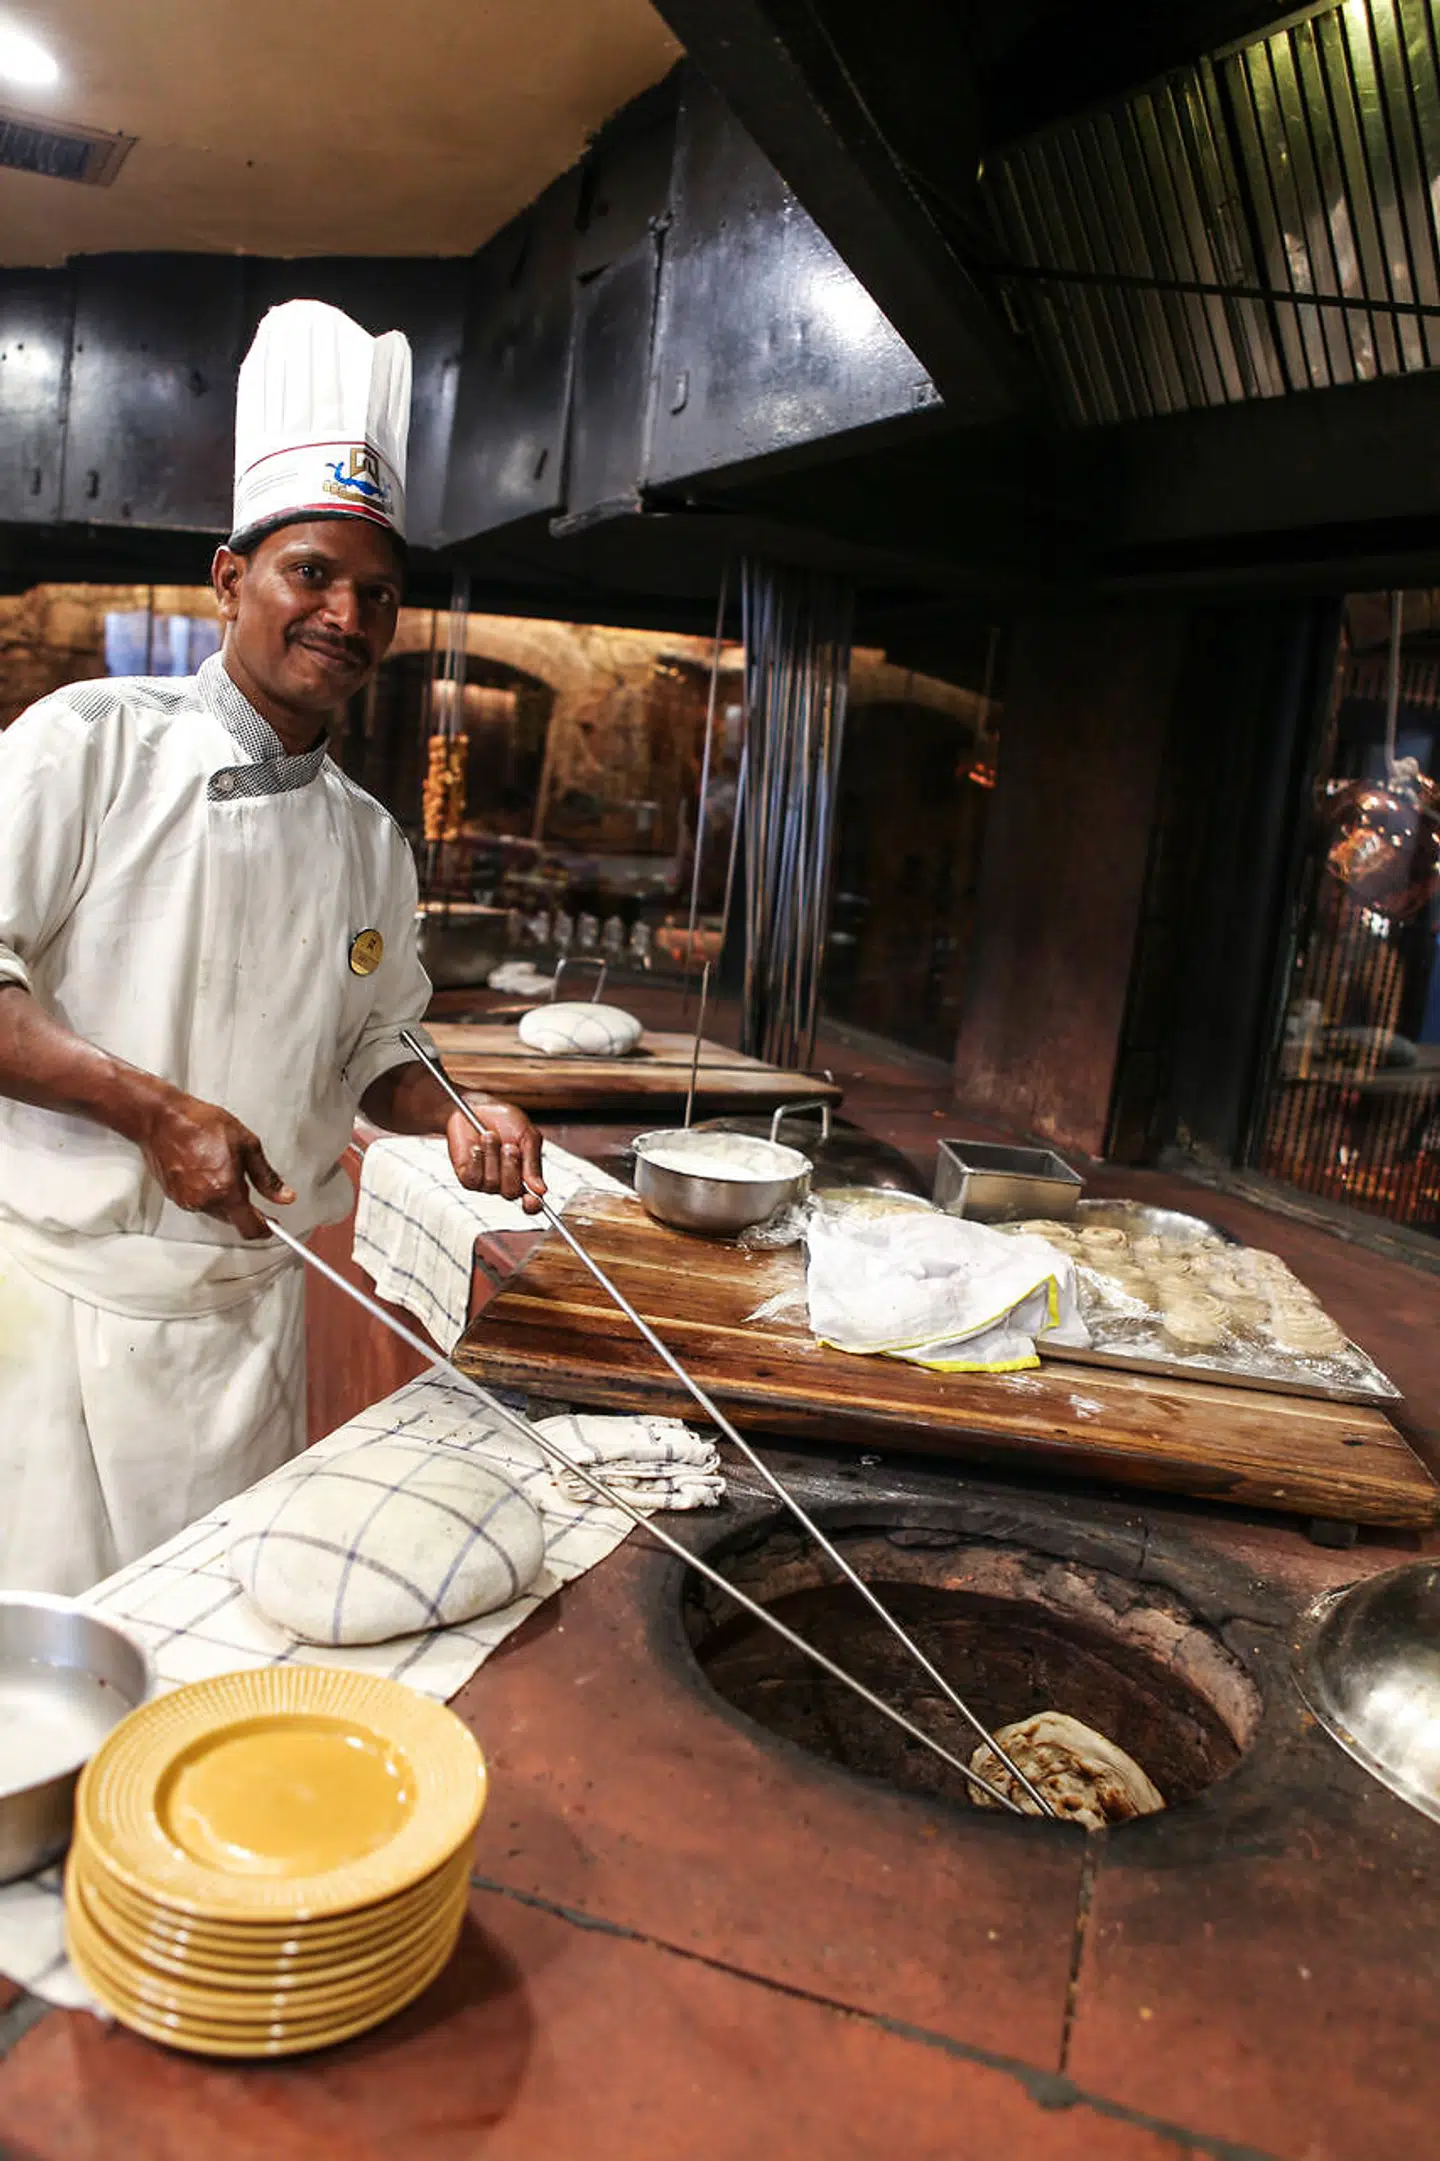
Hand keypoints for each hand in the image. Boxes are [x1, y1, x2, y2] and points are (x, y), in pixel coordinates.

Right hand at [137, 1086, 294, 1240]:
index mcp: (226, 1190)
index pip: (249, 1227)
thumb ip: (267, 1177)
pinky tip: (206, 1171)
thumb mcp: (247, 1144)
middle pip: (233, 1220)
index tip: (272, 1226)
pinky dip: (207, 1194)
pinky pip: (198, 1203)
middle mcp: (205, 1201)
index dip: (265, 1230)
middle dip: (244, 1210)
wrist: (162, 1119)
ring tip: (221, 1168)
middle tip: (247, 1186)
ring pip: (215, 1211)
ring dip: (224, 1200)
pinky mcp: (174, 1197)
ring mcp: (187, 1201)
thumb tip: (284, 1197)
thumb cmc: (202, 1125)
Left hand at [446, 1096, 545, 1214]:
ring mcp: (484, 1181)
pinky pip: (473, 1178)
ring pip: (492, 1183)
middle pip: (511, 1193)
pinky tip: (476, 1146)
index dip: (532, 1206)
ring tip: (489, 1136)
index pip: (531, 1202)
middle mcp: (505, 1182)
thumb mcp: (527, 1135)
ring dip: (492, 1156)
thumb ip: (533, 1163)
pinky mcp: (466, 1176)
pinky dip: (477, 1159)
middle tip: (509, 1146)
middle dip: (510, 1168)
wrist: (476, 1106)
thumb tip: (541, 1190)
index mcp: (524, 1175)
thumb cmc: (504, 1119)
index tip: (533, 1200)